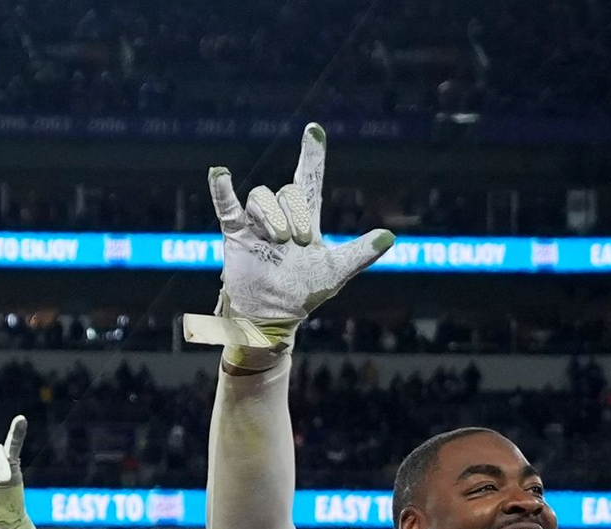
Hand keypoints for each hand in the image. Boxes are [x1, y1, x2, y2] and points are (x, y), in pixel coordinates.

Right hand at [183, 123, 393, 361]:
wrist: (273, 315)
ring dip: (271, 217)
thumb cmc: (304, 293)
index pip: (309, 179)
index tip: (314, 131)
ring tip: (276, 242)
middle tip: (297, 242)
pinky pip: (227, 206)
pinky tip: (220, 173)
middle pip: (286, 192)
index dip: (311, 155)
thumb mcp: (336, 272)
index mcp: (305, 220)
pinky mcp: (236, 234)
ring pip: (261, 197)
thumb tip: (390, 237)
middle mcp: (280, 216)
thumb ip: (361, 253)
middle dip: (294, 215)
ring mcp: (256, 224)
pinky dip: (221, 190)